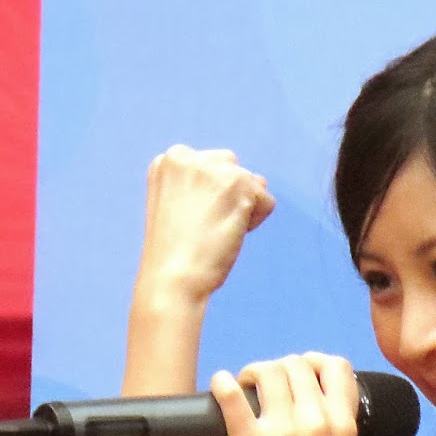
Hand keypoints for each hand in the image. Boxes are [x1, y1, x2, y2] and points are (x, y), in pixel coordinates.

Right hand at [135, 146, 274, 304]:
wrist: (172, 279)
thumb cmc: (175, 253)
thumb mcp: (177, 205)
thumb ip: (203, 185)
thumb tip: (259, 180)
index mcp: (168, 160)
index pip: (210, 166)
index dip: (208, 198)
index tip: (190, 221)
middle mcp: (188, 157)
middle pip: (232, 169)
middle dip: (228, 198)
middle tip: (204, 228)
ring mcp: (214, 169)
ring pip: (251, 184)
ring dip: (242, 211)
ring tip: (214, 232)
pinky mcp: (238, 184)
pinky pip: (266, 201)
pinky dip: (255, 222)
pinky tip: (228, 235)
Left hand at [209, 353, 359, 435]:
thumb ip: (328, 427)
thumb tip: (304, 400)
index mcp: (343, 425)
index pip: (337, 367)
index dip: (314, 362)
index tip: (298, 373)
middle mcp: (316, 421)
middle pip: (296, 364)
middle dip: (277, 368)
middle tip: (262, 386)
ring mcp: (283, 431)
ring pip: (268, 371)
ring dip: (252, 373)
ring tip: (243, 387)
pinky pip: (233, 396)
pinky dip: (223, 384)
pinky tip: (220, 386)